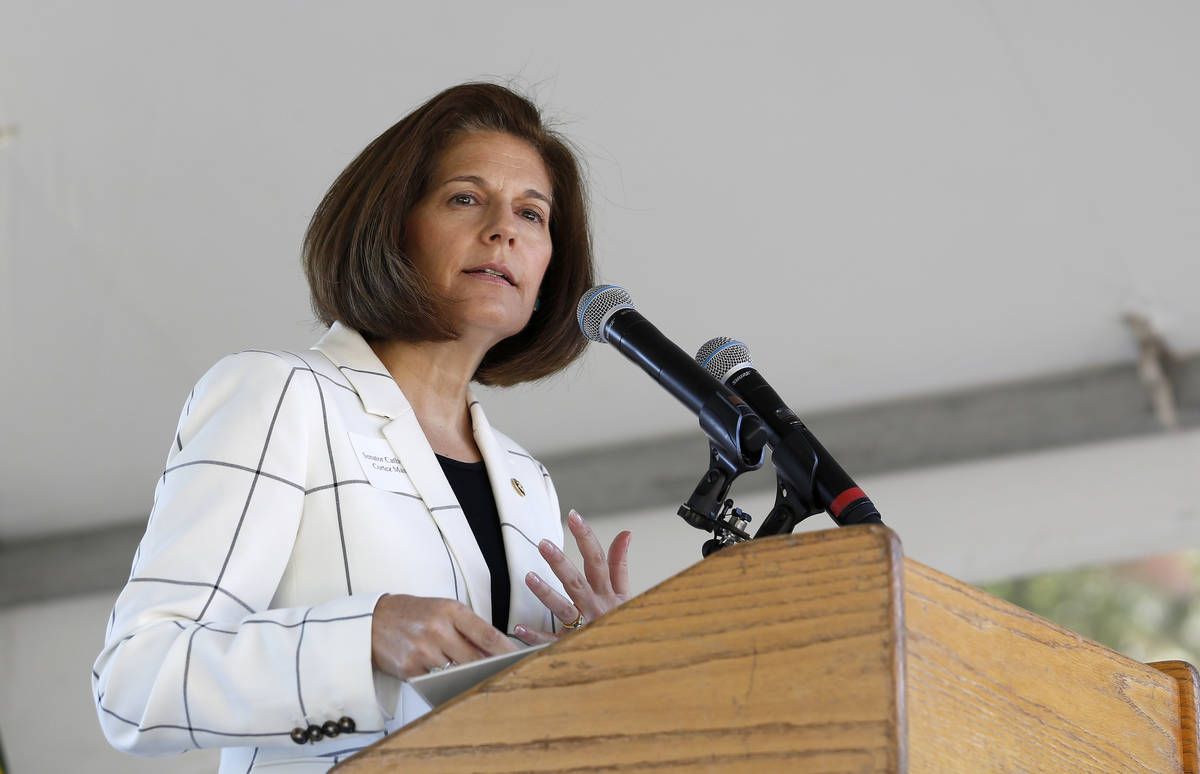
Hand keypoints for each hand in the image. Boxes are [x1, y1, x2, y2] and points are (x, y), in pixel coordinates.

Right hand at [371, 594, 516, 679]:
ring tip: (468, 672)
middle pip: (475, 658)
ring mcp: (423, 650)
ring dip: (465, 675)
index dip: (507, 650)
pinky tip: (439, 672)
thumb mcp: (441, 609)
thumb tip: (495, 650)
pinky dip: (441, 679)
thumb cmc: (411, 613)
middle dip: (490, 667)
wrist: (372, 620)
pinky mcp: (410, 669)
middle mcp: (437, 629)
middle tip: (503, 674)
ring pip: (456, 672)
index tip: (521, 659)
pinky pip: (435, 681)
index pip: (487, 634)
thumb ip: (468, 627)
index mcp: (449, 610)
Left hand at [514, 509, 631, 643]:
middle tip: (543, 544)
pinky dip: (535, 637)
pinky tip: (520, 628)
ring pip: (564, 609)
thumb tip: (625, 533)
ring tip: (530, 577)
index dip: (586, 537)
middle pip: (577, 582)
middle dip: (561, 562)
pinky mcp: (571, 647)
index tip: (573, 516)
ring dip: (546, 594)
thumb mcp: (625, 594)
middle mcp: (595, 608)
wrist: (630, 659)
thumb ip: (620, 564)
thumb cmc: (621, 623)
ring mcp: (583, 628)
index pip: (597, 560)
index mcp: (606, 593)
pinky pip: (550, 643)